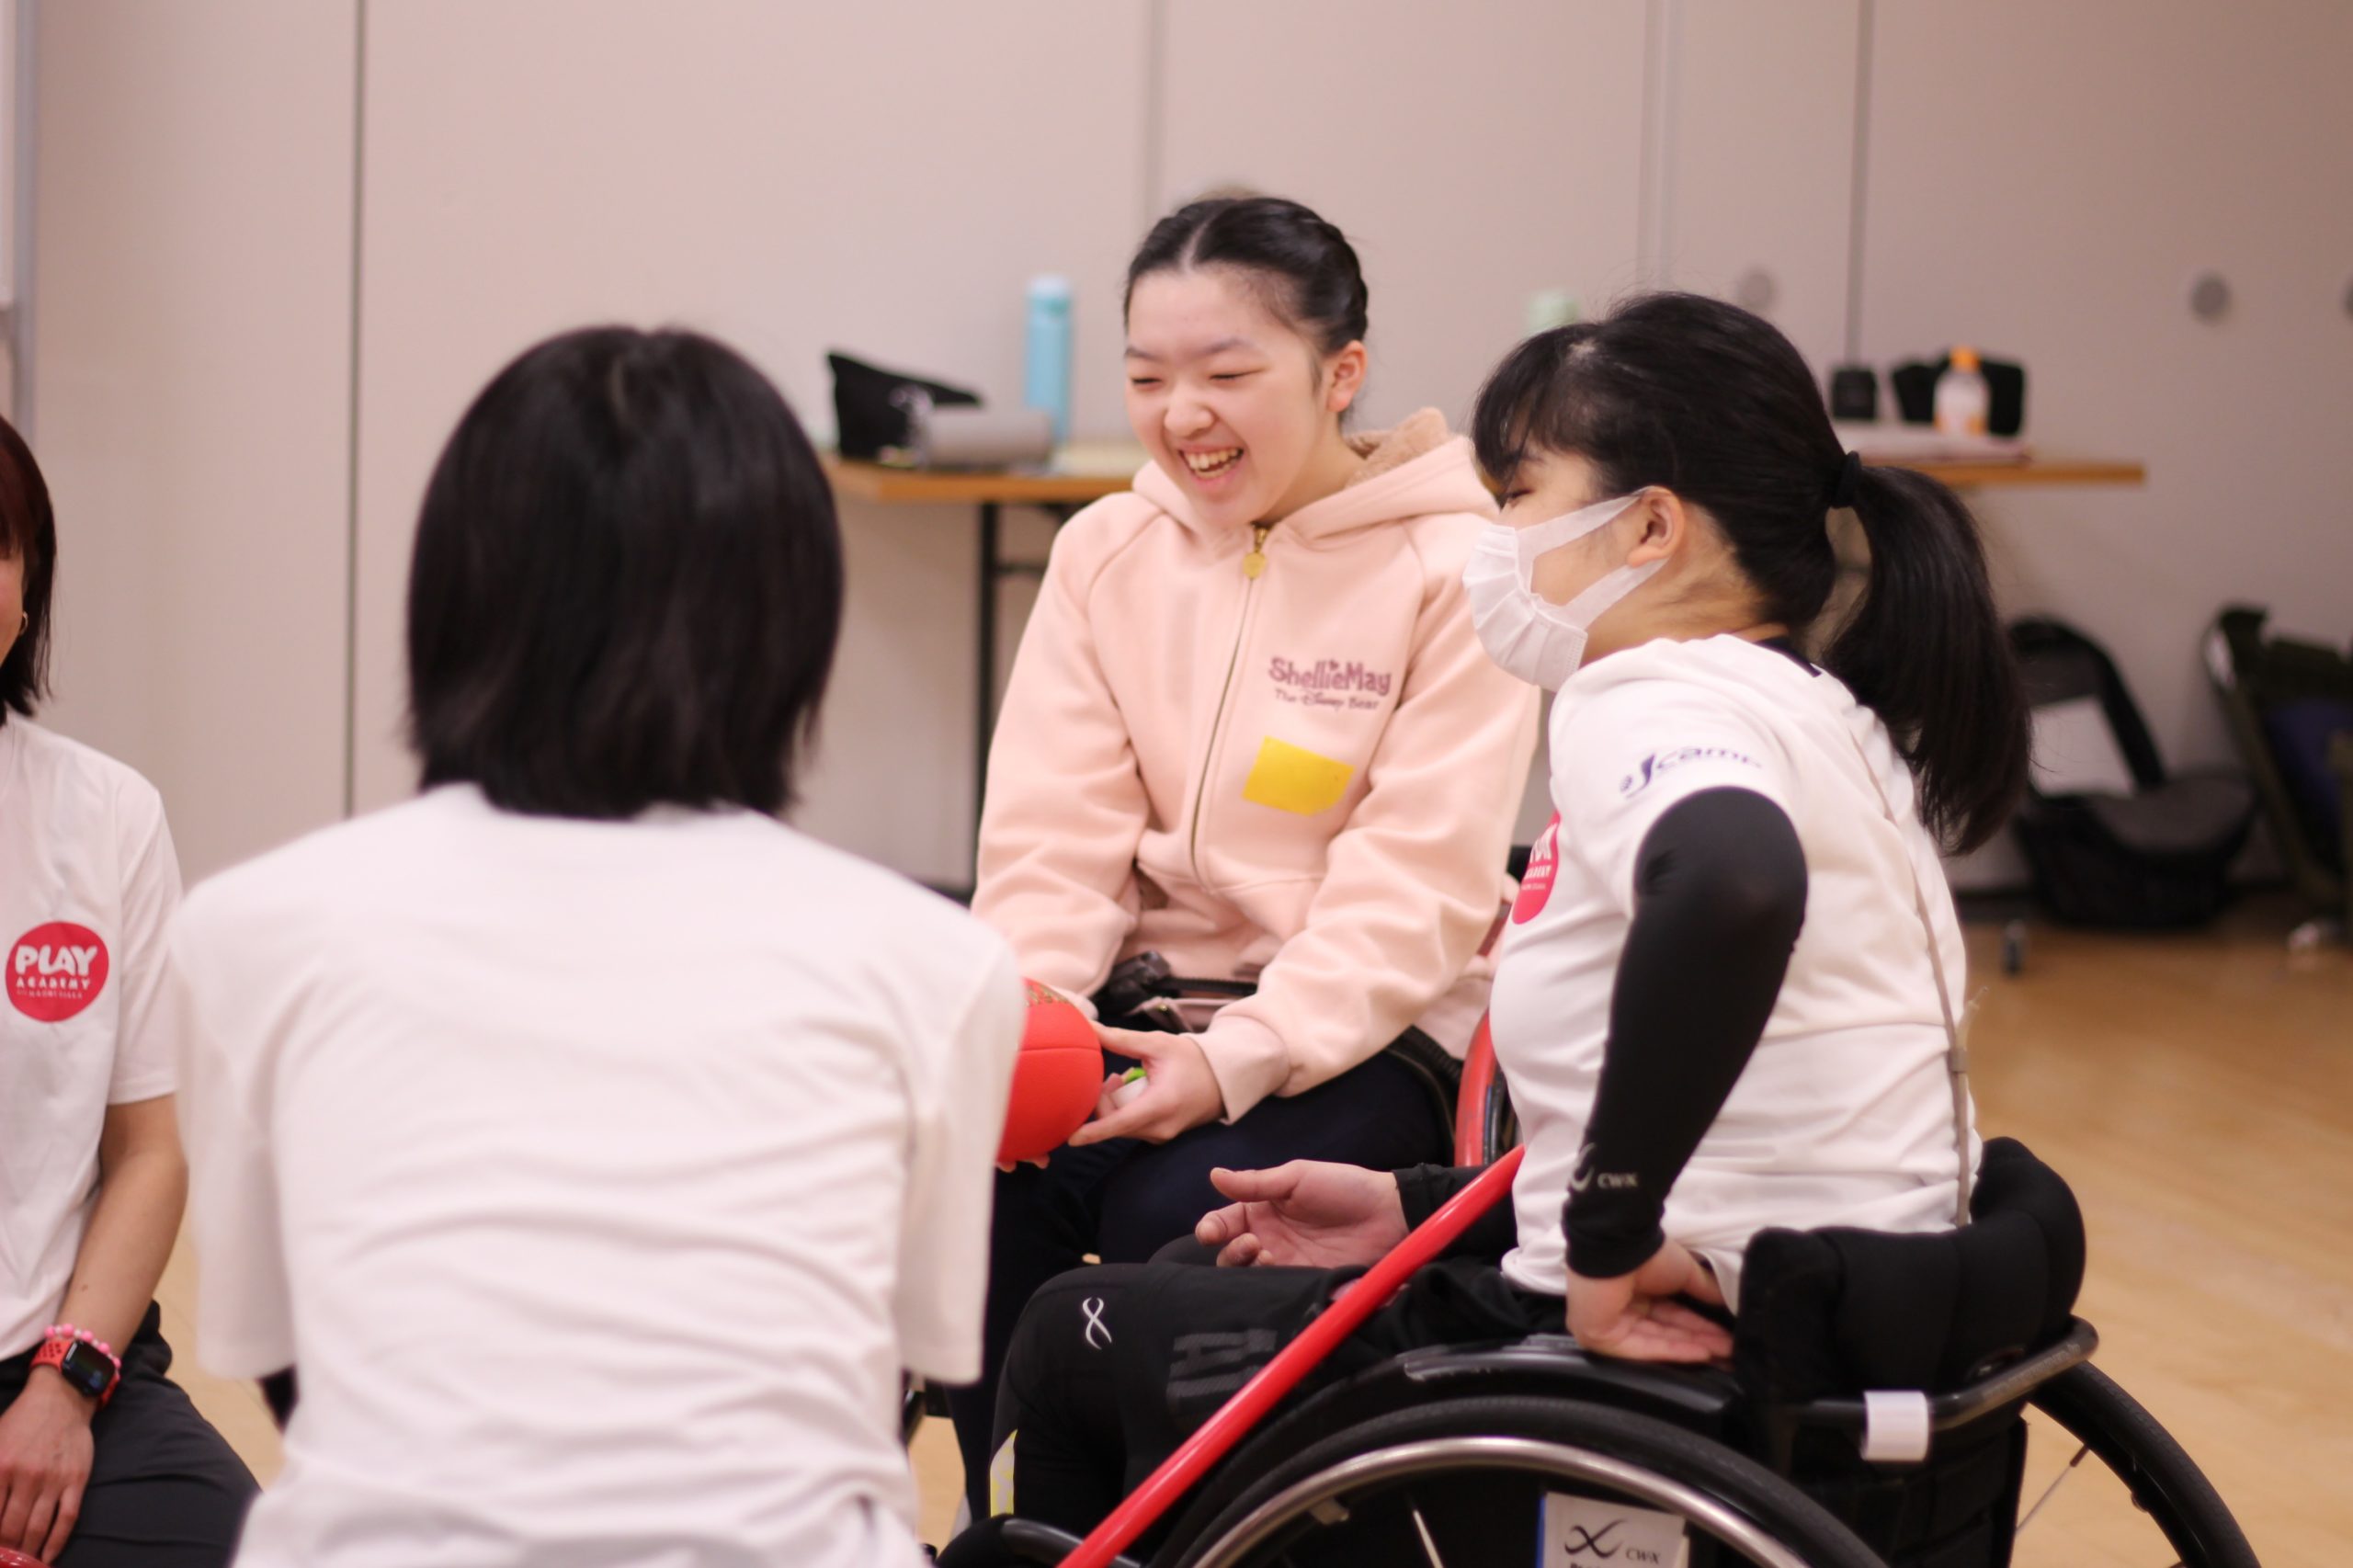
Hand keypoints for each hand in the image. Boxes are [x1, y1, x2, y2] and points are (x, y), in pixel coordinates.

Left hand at [0, 1370, 94, 1561]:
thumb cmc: (21, 1423)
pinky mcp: (76, 1480)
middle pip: (11, 1527)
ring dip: (27, 1551)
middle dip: (4, 1549)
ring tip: (21, 1563)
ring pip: (37, 1527)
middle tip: (3, 1560)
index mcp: (1, 1466)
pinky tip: (47, 1557)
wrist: (61, 1399)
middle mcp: (27, 1476)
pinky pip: (67, 1518)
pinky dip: (56, 1542)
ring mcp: (54, 1480)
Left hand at [1068, 1027, 1225, 1145]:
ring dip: (1114, 1104)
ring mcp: (1161, 1135)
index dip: (1094, 1131)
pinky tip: (1133, 1091)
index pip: (1120, 1123)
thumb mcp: (1157, 1044)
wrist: (1222, 1079)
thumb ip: (1120, 1039)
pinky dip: (1124, 1110)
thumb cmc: (1191, 1059)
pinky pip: (1130, 1127)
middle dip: (1103, 1101)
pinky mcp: (1160, 1137)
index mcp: (1161, 1104)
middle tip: (1111, 1076)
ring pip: (1120, 1125)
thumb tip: (1087, 1028)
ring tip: (1124, 1079)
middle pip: (1114, 1121)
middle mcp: (1160, 1127)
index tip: (1071, 1138)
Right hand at [1194, 1161, 1408, 1267]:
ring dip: (1246, 1268)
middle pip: (1229, 1255)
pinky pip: (1273, 1293)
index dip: (1211, 1228)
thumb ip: (1256, 1183)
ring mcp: (1285, 1265)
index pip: (1224, 1223)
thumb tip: (1213, 1176)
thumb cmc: (1344, 1188)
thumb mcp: (1297, 1177)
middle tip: (1252, 1244)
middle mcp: (1268, 1239)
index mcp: (1263, 1210)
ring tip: (1266, 1256)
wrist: (1389, 1215)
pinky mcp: (1302, 1284)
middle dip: (1230, 1251)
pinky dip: (1265, 1287)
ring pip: (1247, 1277)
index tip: (1210, 1232)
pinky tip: (1277, 1273)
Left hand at [1566, 1240, 1733, 1363]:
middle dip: (1701, 1340)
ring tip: (1727, 1352)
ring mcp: (1611, 1324)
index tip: (1729, 1335)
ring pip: (1659, 1340)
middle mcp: (1623, 1309)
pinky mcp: (1602, 1336)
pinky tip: (1703, 1353)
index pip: (1672, 1316)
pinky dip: (1674, 1350)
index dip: (1701, 1326)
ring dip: (1694, 1346)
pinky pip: (1643, 1347)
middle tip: (1733, 1349)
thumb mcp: (1684, 1271)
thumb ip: (1704, 1289)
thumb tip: (1729, 1301)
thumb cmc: (1647, 1253)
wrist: (1618, 1245)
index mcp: (1637, 1290)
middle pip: (1667, 1331)